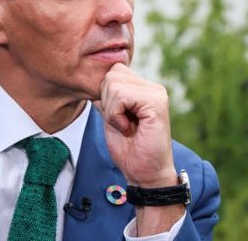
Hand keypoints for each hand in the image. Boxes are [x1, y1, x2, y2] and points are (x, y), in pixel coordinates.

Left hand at [93, 63, 176, 186]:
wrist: (145, 174)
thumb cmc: (129, 150)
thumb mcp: (110, 117)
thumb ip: (106, 98)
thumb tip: (91, 82)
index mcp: (144, 88)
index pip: (113, 71)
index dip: (105, 95)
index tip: (115, 118)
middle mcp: (153, 87)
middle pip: (111, 74)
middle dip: (107, 101)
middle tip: (121, 123)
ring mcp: (156, 93)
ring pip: (114, 83)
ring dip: (111, 110)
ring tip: (125, 127)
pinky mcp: (156, 102)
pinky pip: (121, 96)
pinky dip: (116, 115)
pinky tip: (128, 129)